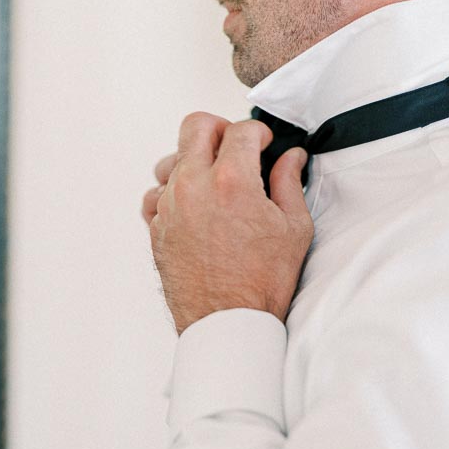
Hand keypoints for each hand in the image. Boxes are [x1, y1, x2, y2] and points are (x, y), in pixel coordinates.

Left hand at [146, 112, 312, 335]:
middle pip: (196, 126)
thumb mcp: (293, 228)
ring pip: (171, 158)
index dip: (259, 132)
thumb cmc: (261, 283)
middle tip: (236, 146)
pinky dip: (172, 191)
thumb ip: (289, 183)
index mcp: (232, 181)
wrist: (228, 322)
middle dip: (221, 129)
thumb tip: (291, 158)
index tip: (264, 143)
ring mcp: (170, 206)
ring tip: (214, 179)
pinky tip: (192, 203)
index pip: (241, 130)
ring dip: (194, 159)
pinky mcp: (156, 227)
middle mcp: (194, 186)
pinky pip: (155, 194)